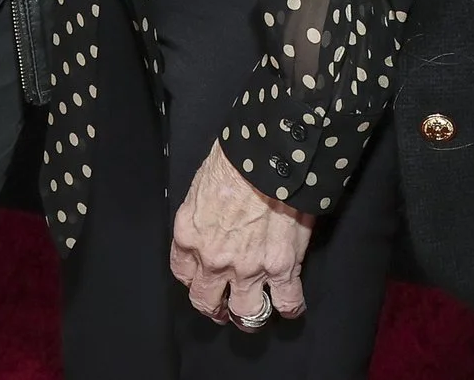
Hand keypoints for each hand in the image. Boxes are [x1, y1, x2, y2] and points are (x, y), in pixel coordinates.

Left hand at [169, 140, 314, 329]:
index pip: (182, 273)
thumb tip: (212, 222)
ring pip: (246, 314)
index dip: (194, 279)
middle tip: (224, 306)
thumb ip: (202, 215)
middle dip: (215, 307)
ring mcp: (248, 269)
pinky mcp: (281, 268)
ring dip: (250, 315)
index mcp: (189, 236)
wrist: (267, 157)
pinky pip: (288, 303)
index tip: (203, 278)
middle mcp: (214, 260)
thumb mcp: (200, 186)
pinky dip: (290, 308)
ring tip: (256, 310)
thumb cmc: (233, 161)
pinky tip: (290, 304)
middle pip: (207, 301)